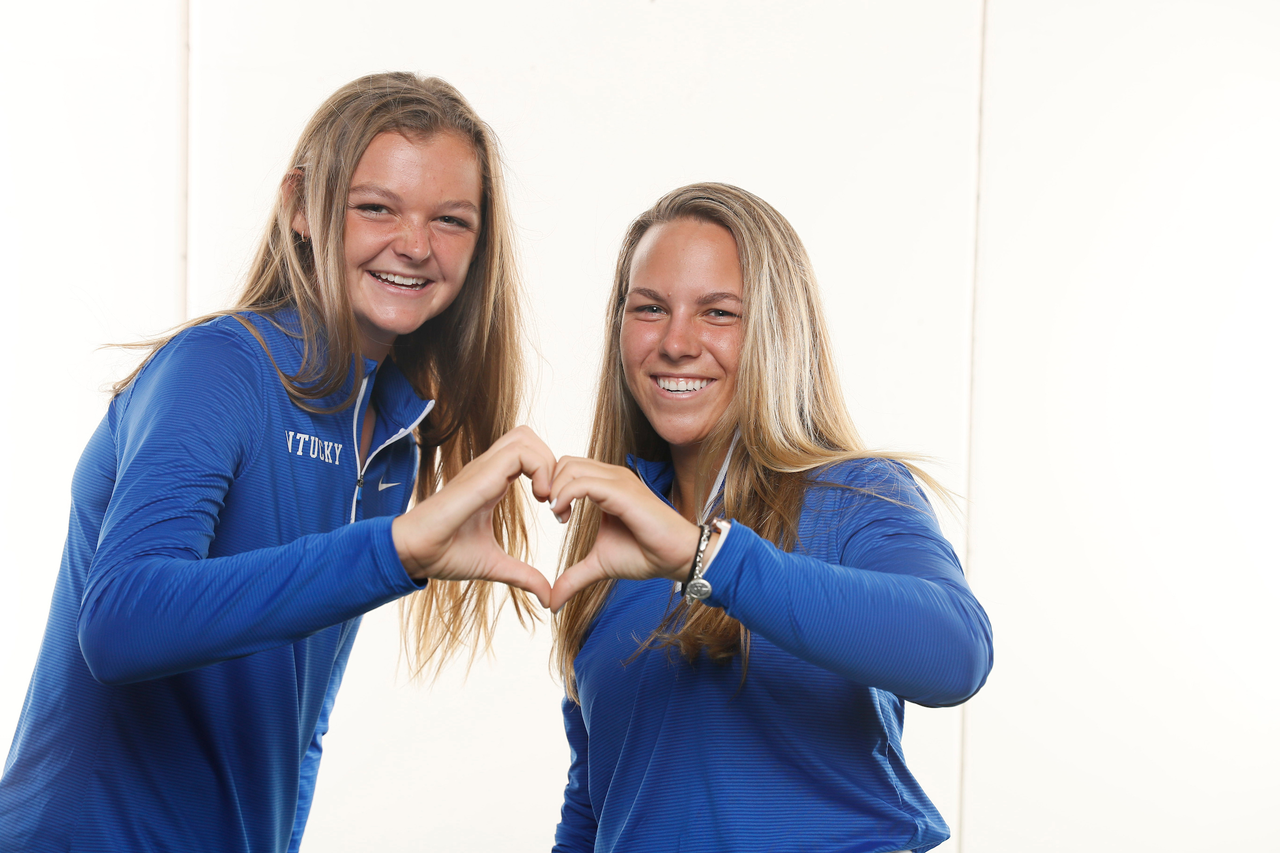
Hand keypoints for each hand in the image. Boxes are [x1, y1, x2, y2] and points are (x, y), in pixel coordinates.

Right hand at [391, 426, 553, 606]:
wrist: (414, 554)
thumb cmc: (444, 554)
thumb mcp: (494, 565)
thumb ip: (523, 576)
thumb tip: (547, 597)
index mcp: (492, 483)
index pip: (527, 455)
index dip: (550, 476)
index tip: (556, 511)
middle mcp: (489, 470)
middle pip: (528, 437)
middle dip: (551, 463)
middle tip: (554, 500)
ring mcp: (483, 469)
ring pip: (525, 437)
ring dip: (546, 463)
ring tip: (546, 498)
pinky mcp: (481, 475)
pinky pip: (519, 452)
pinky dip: (540, 469)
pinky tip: (539, 499)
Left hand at [547, 457, 700, 611]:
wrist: (677, 558)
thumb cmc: (645, 555)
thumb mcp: (599, 565)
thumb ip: (573, 577)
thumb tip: (552, 602)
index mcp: (607, 484)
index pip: (568, 467)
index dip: (553, 486)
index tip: (555, 514)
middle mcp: (612, 476)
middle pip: (565, 462)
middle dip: (548, 484)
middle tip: (553, 513)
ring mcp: (618, 481)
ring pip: (569, 467)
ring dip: (555, 490)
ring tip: (559, 516)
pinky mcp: (622, 492)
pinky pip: (582, 483)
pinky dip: (565, 496)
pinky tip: (565, 518)